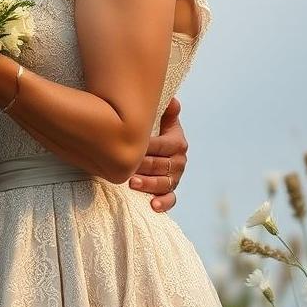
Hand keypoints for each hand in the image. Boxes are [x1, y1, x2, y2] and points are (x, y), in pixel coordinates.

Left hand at [128, 97, 187, 212]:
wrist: (155, 146)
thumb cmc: (154, 129)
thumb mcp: (161, 118)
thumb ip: (166, 110)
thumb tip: (173, 101)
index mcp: (178, 143)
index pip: (163, 145)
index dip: (147, 146)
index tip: (131, 146)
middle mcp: (179, 161)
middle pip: (161, 165)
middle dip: (144, 166)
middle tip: (127, 167)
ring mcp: (175, 177)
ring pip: (164, 183)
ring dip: (149, 184)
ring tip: (132, 183)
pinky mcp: (170, 190)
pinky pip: (170, 200)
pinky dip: (162, 203)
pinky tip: (152, 205)